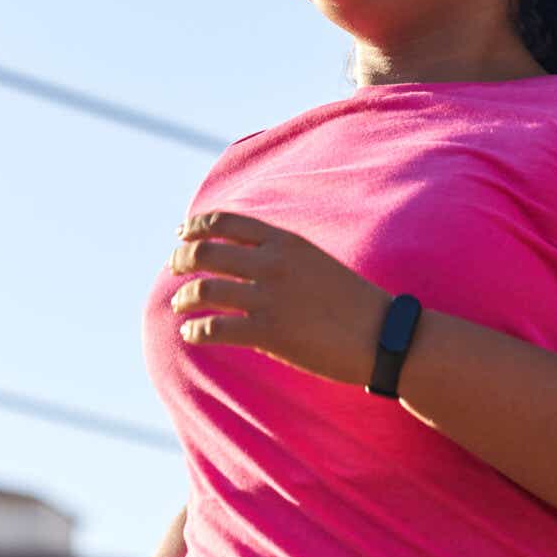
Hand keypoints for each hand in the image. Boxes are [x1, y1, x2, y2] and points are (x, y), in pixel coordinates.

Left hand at [168, 211, 394, 386]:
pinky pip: (214, 328)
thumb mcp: (315, 261)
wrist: (381, 335)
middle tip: (175, 269)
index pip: (226, 222)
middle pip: (206, 251)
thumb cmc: (351, 302)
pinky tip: (192, 334)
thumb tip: (245, 261)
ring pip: (203, 289)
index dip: (197, 226)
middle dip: (182, 259)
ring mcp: (269, 297)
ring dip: (184, 297)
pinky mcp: (268, 332)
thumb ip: (280, 256)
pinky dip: (195, 331)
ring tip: (179, 305)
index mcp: (285, 242)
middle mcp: (272, 263)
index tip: (182, 234)